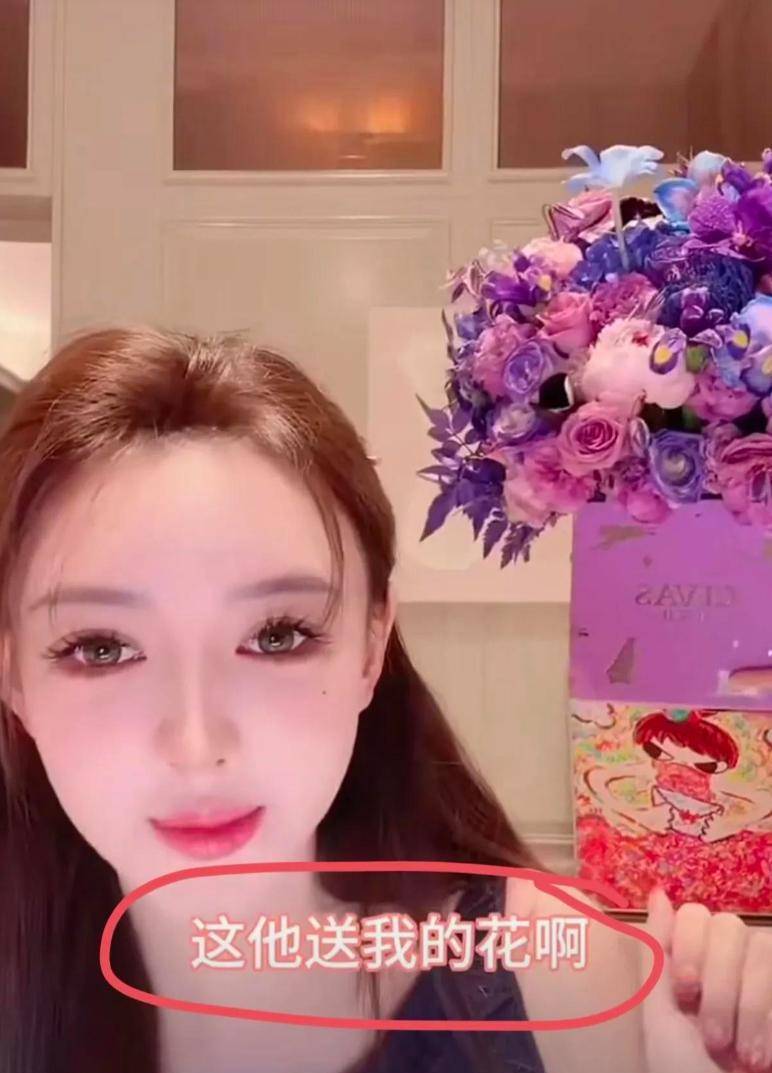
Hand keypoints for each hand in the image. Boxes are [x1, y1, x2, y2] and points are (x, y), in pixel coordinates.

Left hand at [641, 887, 771, 1072]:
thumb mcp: (662, 1018)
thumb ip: (658, 953)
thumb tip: (657, 891)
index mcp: (700, 962)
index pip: (698, 914)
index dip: (689, 947)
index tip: (685, 995)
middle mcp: (739, 964)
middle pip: (731, 928)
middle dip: (720, 987)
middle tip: (714, 1040)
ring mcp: (769, 980)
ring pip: (764, 949)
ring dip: (749, 1008)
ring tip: (744, 1060)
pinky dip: (771, 1017)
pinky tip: (767, 1056)